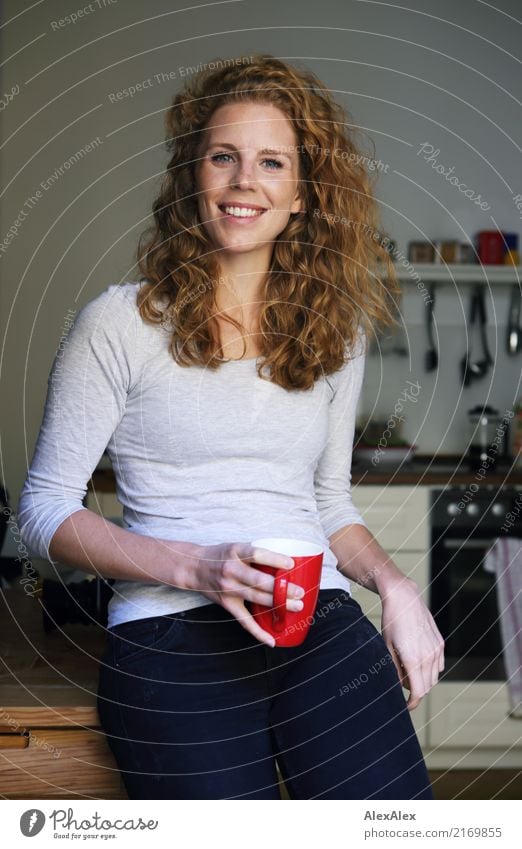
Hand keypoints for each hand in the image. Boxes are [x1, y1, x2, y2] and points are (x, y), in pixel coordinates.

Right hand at [192, 542, 304, 646]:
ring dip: (278, 604)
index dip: (275, 559)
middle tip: (300, 592)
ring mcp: (228, 588)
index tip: (291, 563)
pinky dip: (258, 632)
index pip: (257, 554)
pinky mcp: (227, 604)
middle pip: (259, 580)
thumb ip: (256, 553)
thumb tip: (286, 562)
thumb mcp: (236, 546)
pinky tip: (271, 640)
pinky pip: (244, 620)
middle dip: (282, 588)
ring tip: (296, 606)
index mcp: (235, 552)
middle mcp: (231, 570)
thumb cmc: (220, 555)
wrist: (193, 567)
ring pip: (256, 598)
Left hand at [380, 577, 444, 710]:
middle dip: (416, 691)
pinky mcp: (440, 642)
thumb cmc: (391, 622)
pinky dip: (430, 669)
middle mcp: (429, 656)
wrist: (404, 598)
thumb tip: (398, 687)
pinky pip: (439, 664)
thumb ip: (394, 670)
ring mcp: (437, 649)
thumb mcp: (387, 647)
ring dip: (423, 680)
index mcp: (414, 659)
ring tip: (408, 672)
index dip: (412, 703)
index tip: (405, 707)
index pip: (418, 692)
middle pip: (427, 686)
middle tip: (402, 686)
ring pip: (434, 676)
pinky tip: (418, 662)